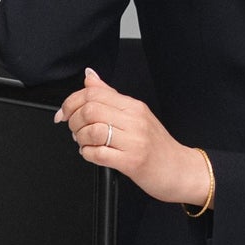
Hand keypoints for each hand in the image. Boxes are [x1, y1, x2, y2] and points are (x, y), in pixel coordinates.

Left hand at [57, 68, 210, 207]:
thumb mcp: (136, 114)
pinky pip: (99, 154)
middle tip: (75, 130)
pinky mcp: (132, 161)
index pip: (94, 92)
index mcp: (134, 106)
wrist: (180, 169)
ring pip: (92, 130)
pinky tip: (92, 154)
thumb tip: (89, 76)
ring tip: (85, 143)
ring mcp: (134, 140)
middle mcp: (135, 120)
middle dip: (73, 121)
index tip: (64, 113)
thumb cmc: (157, 145)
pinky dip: (88, 154)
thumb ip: (110, 95)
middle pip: (90, 109)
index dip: (71, 102)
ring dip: (80, 139)